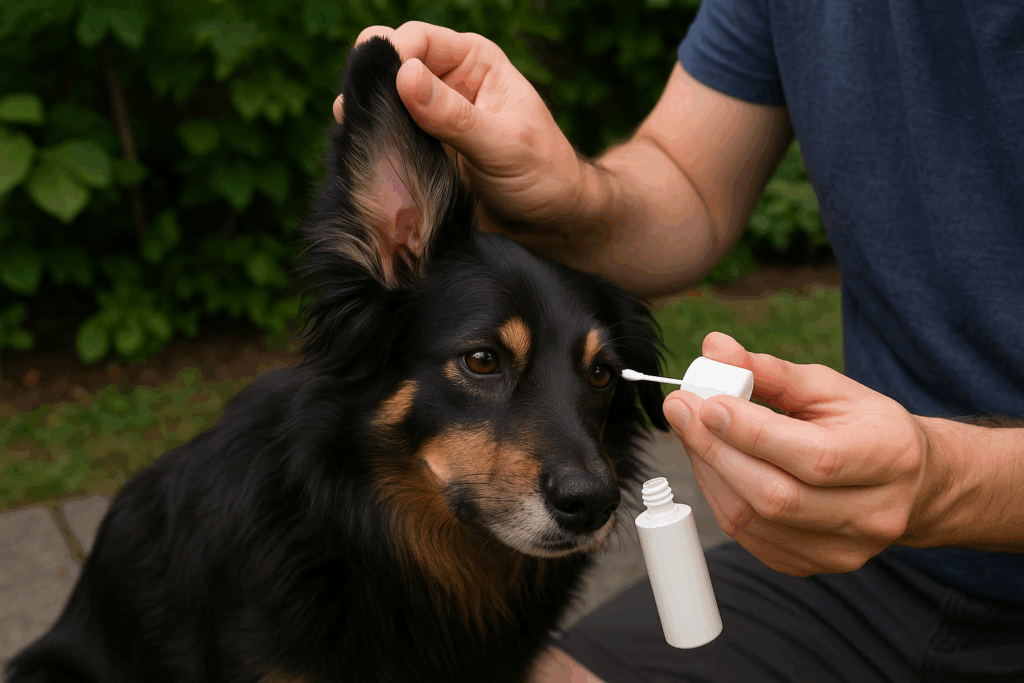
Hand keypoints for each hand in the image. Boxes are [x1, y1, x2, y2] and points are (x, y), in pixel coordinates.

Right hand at [337, 22, 583, 231]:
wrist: (550, 223)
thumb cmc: (544, 176)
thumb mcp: (504, 145)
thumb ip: (455, 115)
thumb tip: (405, 76)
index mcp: (475, 61)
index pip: (418, 38)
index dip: (393, 55)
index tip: (381, 89)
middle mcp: (448, 82)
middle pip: (391, 65)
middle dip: (371, 84)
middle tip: (356, 114)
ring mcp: (430, 117)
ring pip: (382, 103)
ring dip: (366, 117)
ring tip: (358, 137)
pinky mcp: (420, 151)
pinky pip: (386, 138)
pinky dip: (372, 144)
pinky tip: (366, 157)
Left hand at [664, 332, 951, 575]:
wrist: (909, 484)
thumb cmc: (865, 427)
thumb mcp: (830, 388)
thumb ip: (771, 371)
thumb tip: (715, 348)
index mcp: (891, 458)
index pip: (814, 457)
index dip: (751, 432)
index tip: (705, 401)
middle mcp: (873, 514)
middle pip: (777, 496)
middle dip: (716, 449)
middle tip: (681, 411)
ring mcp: (843, 550)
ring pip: (754, 520)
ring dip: (710, 471)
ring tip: (692, 432)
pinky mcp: (812, 565)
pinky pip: (748, 536)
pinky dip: (719, 496)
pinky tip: (712, 464)